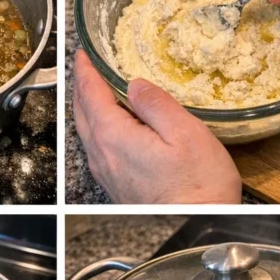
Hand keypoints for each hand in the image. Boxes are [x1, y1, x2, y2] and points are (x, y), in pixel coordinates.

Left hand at [73, 50, 241, 203]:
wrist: (197, 224)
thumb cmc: (197, 185)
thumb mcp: (184, 133)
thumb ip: (156, 104)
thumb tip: (135, 84)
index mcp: (113, 135)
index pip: (89, 93)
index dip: (85, 70)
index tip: (82, 55)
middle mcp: (102, 155)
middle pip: (82, 112)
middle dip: (81, 87)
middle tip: (87, 68)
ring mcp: (107, 172)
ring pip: (87, 131)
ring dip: (88, 107)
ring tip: (97, 91)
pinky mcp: (117, 184)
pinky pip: (97, 147)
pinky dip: (97, 126)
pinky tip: (112, 125)